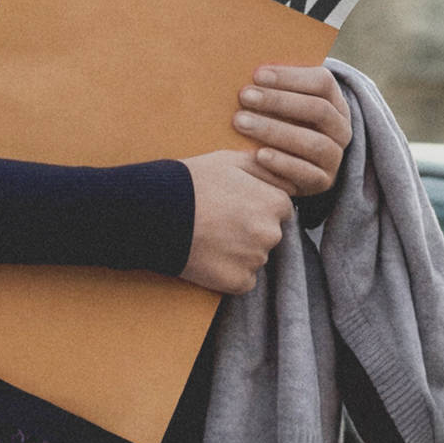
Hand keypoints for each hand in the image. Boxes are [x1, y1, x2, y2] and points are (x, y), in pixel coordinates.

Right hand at [178, 149, 293, 293]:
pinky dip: (229, 272)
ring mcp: (254, 260)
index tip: (234, 205)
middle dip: (250, 230)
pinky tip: (209, 257)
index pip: (280, 209)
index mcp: (274, 203)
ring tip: (210, 238)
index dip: (256, 206)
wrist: (156, 214)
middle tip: (219, 222)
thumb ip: (264, 167)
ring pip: (254, 257)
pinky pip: (242, 280)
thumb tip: (288, 177)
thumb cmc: (192, 182)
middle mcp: (271, 233)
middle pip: (268, 234)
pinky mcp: (237, 282)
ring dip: (239, 252)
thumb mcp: (229, 160)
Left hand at [229, 61, 351, 202]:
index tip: (256, 74)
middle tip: (244, 96)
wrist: (286, 169)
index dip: (290, 77)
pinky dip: (282, 163)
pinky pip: (306, 174)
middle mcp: (341, 128)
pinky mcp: (323, 182)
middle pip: (317, 110)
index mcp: (335, 101)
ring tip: (241, 122)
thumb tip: (241, 61)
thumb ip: (271, 86)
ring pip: (313, 142)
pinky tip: (259, 155)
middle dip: (279, 101)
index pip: (323, 82)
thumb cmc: (277, 124)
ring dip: (275, 130)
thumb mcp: (280, 104)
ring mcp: (334, 157)